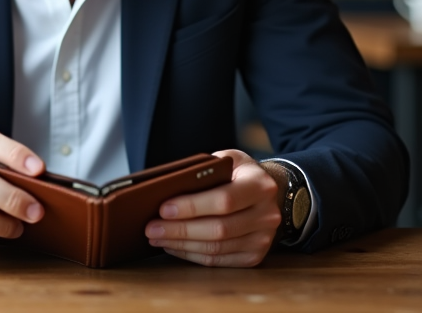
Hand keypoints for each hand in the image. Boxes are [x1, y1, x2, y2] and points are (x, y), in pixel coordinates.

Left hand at [144, 149, 281, 266]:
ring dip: (181, 245)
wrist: (270, 192)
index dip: (191, 206)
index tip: (162, 209)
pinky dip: (192, 255)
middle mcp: (266, 214)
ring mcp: (263, 239)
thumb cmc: (239, 174)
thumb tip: (166, 188)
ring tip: (156, 237)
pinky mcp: (255, 256)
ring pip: (216, 248)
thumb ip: (204, 170)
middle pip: (218, 229)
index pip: (224, 200)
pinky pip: (218, 261)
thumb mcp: (227, 160)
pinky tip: (173, 246)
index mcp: (259, 185)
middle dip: (180, 230)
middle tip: (151, 228)